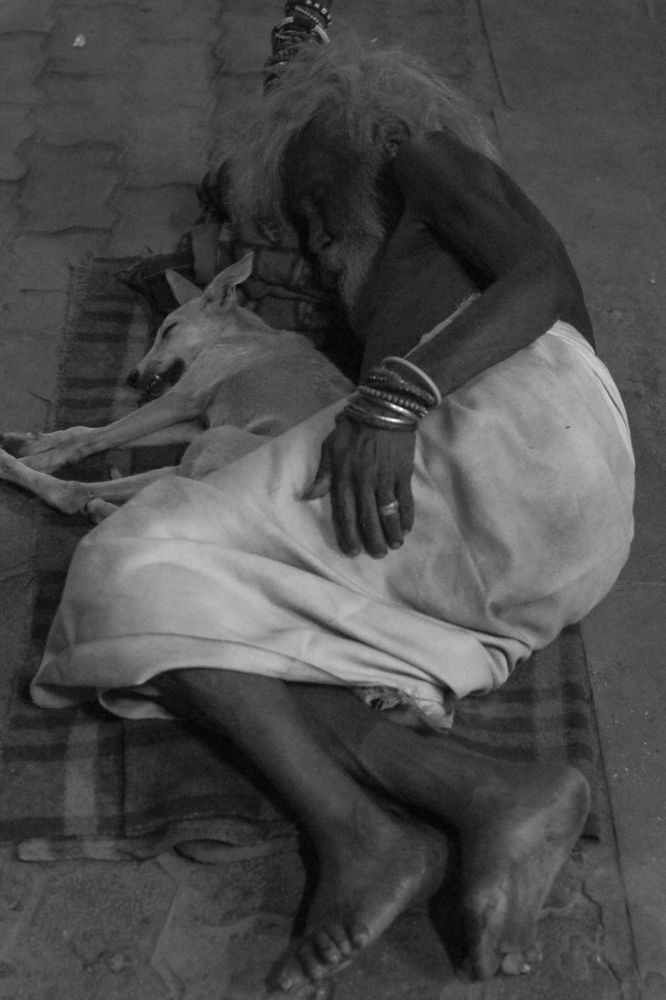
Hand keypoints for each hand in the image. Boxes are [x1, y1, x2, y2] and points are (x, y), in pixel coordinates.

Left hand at [303, 416, 415, 556]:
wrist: (383, 409)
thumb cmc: (352, 428)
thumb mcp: (330, 447)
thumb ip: (322, 474)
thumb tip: (307, 496)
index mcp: (343, 477)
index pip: (344, 512)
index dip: (348, 534)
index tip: (352, 551)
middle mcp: (364, 481)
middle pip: (368, 517)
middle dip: (372, 539)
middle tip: (376, 554)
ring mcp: (385, 478)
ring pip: (388, 512)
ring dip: (391, 532)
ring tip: (393, 546)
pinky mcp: (402, 473)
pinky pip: (405, 500)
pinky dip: (406, 516)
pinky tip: (405, 528)